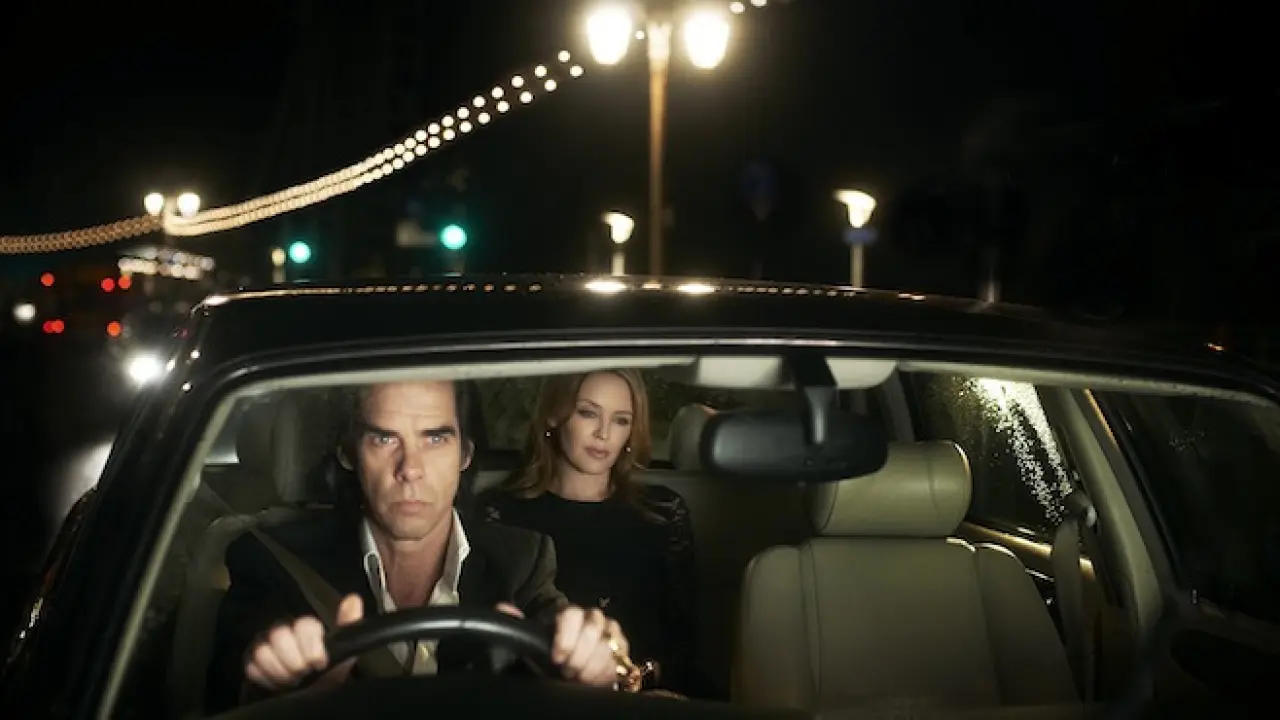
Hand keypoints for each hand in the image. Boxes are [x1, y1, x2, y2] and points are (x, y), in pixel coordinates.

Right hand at [245, 593, 363, 690]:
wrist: (309, 695)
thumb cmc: (326, 672)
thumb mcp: (344, 652)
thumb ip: (349, 625)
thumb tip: (353, 598)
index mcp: (306, 629)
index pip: (303, 625)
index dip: (310, 644)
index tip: (319, 663)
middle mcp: (283, 633)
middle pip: (279, 634)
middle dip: (293, 660)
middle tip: (303, 673)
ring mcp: (265, 646)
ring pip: (263, 650)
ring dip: (280, 670)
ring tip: (291, 680)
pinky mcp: (251, 663)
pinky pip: (252, 666)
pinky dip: (266, 678)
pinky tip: (277, 683)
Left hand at [496, 603, 624, 686]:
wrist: (563, 677)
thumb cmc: (545, 660)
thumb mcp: (526, 642)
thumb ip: (514, 624)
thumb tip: (506, 610)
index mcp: (568, 617)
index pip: (572, 614)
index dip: (566, 635)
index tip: (557, 657)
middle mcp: (591, 621)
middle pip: (593, 626)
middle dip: (581, 653)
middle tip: (568, 671)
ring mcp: (608, 635)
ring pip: (607, 642)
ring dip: (594, 664)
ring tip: (579, 678)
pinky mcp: (620, 652)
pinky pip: (619, 657)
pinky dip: (606, 671)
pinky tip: (593, 680)